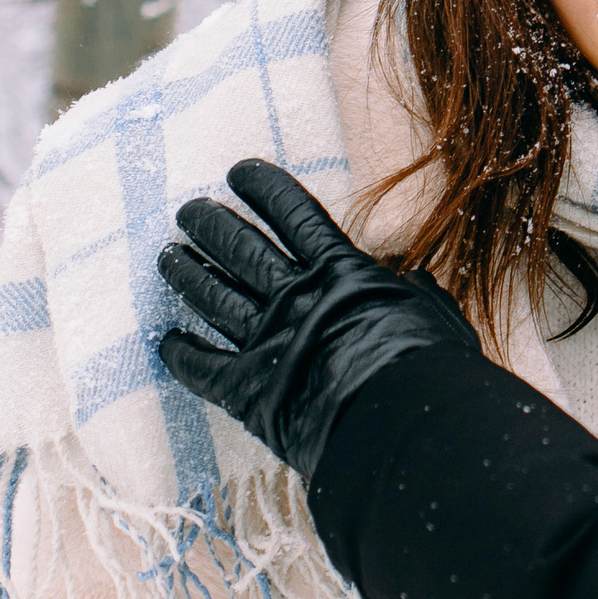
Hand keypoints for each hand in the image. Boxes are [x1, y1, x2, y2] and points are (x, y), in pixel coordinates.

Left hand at [157, 158, 481, 485]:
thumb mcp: (431, 310)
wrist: (400, 425)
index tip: (239, 173)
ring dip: (187, 272)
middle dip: (210, 223)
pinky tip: (165, 341)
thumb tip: (407, 280)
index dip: (263, 188)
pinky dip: (180, 353)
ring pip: (213, 296)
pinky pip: (201, 367)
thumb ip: (410, 290)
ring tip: (168, 256)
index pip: (293, 214)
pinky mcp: (247, 389)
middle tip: (189, 211)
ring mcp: (266, 341)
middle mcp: (295, 297)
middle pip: (240, 247)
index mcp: (340, 271)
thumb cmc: (430, 366)